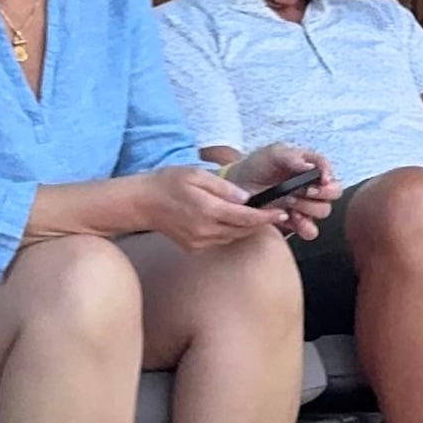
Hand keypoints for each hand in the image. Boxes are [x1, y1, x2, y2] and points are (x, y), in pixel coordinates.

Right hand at [137, 163, 287, 251]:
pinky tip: (230, 221)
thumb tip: (247, 197)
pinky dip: (230, 232)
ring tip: (256, 215)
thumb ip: (224, 187)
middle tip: (274, 212)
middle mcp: (205, 230)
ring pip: (233, 237)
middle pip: (243, 230)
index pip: (246, 217)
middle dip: (260, 222)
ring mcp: (199, 242)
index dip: (267, 216)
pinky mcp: (194, 248)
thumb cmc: (166, 183)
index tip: (282, 212)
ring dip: (246, 228)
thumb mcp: (196, 174)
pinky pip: (220, 241)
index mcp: (208, 210)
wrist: (140, 203)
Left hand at [221, 144, 337, 234]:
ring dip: (309, 208)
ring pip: (324, 211)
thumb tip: (309, 165)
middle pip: (334, 192)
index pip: (329, 170)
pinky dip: (305, 227)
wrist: (237, 186)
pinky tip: (293, 219)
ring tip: (290, 203)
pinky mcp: (296, 222)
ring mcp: (305, 205)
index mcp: (309, 166)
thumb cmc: (256, 166)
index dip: (329, 175)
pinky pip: (311, 230)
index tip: (322, 180)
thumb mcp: (271, 154)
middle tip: (305, 191)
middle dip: (322, 193)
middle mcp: (312, 185)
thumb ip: (291, 157)